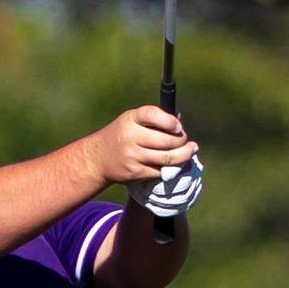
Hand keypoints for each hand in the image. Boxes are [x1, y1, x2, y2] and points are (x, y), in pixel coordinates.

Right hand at [80, 105, 194, 190]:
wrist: (98, 159)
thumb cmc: (122, 135)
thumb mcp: (132, 120)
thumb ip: (154, 119)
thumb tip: (179, 119)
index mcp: (131, 119)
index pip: (152, 115)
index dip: (170, 121)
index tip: (178, 126)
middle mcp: (130, 136)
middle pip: (166, 141)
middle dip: (182, 141)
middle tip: (187, 141)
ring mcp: (132, 156)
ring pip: (167, 158)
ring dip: (184, 156)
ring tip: (190, 151)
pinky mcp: (135, 172)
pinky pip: (161, 170)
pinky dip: (171, 167)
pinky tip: (175, 163)